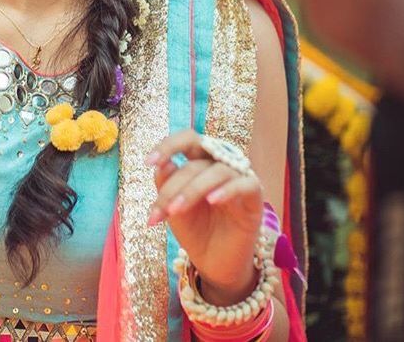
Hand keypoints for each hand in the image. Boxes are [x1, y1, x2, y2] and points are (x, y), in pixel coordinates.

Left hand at [146, 129, 262, 301]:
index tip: (148, 162)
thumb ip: (166, 184)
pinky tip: (212, 200)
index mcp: (200, 160)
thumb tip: (164, 163)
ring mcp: (238, 178)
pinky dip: (228, 190)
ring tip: (177, 211)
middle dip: (177, 180)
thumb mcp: (172, 207)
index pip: (187, 139)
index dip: (168, 145)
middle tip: (165, 208)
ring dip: (193, 190)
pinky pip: (245, 184)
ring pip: (218, 170)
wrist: (214, 265)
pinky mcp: (255, 198)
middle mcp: (220, 164)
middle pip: (201, 152)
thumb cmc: (194, 230)